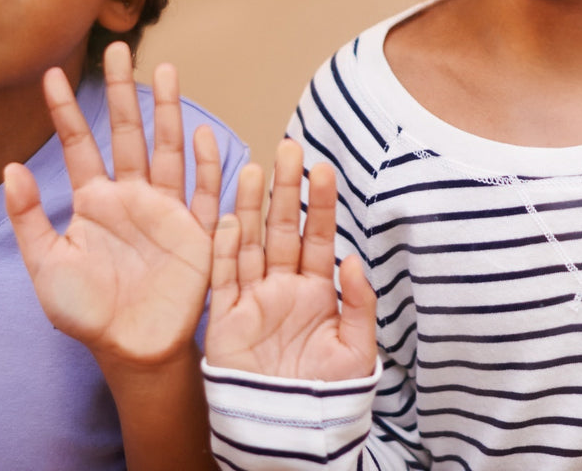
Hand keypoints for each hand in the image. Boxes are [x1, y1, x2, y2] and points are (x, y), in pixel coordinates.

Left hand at [4, 42, 220, 366]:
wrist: (131, 350)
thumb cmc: (86, 313)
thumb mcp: (47, 267)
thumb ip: (29, 219)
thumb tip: (10, 169)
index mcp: (93, 202)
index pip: (77, 145)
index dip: (66, 111)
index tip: (51, 75)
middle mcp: (130, 196)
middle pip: (127, 132)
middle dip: (123, 91)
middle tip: (116, 48)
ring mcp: (164, 210)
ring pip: (167, 149)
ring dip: (168, 111)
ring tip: (166, 69)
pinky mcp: (194, 232)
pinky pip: (203, 193)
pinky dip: (206, 165)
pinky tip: (204, 134)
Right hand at [205, 139, 375, 380]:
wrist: (288, 434)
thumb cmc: (326, 397)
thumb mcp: (356, 350)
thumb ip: (358, 304)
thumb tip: (354, 259)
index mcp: (316, 293)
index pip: (319, 238)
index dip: (321, 204)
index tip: (324, 168)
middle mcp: (283, 288)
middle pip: (284, 229)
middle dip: (287, 189)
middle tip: (289, 147)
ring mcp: (252, 299)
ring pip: (251, 243)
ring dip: (253, 206)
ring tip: (257, 168)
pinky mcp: (225, 318)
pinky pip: (223, 277)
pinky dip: (224, 248)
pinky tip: (230, 218)